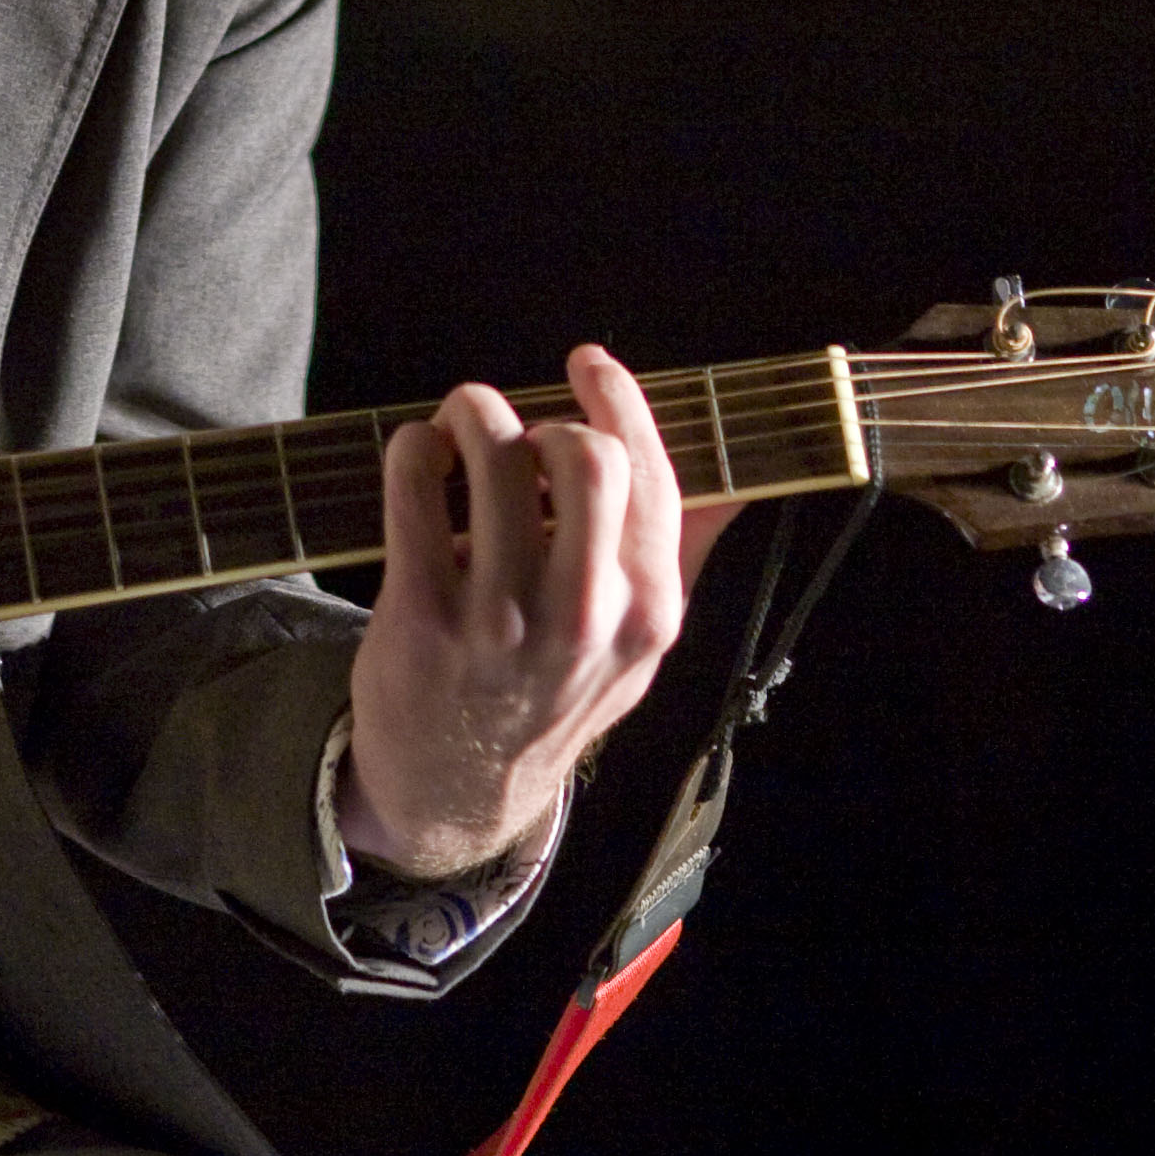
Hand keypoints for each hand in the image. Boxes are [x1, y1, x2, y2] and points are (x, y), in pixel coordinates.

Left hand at [338, 343, 737, 879]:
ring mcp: (497, 618)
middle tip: (518, 432)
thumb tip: (740, 478)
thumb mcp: (636, 644)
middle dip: (546, 417)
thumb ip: (682, 555)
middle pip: (585, 456)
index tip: (588, 364)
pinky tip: (420, 458)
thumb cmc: (551, 697)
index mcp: (646, 613)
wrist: (459, 790)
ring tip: (459, 433)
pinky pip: (415, 485)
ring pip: (494, 451)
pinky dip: (414, 447)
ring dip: (472, 414)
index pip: (651, 475)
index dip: (619, 399)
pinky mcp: (420, 615)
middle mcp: (581, 616)